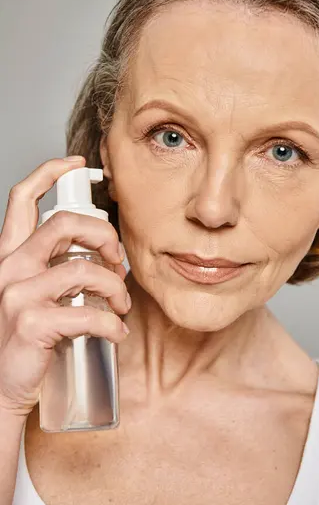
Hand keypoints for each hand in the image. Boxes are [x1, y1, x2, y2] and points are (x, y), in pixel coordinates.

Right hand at [0, 157, 130, 417]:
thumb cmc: (22, 341)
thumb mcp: (29, 294)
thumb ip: (53, 269)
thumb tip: (102, 257)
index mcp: (9, 255)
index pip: (22, 198)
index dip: (50, 172)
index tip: (77, 164)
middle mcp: (8, 267)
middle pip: (65, 224)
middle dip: (105, 235)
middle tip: (118, 259)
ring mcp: (17, 294)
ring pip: (85, 270)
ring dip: (116, 287)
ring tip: (122, 306)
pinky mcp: (31, 323)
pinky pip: (90, 314)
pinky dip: (113, 324)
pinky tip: (116, 332)